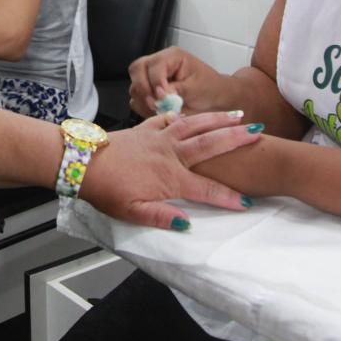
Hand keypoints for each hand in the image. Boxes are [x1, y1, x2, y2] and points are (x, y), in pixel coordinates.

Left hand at [79, 111, 261, 230]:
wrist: (82, 161)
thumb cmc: (106, 190)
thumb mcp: (131, 212)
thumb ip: (161, 217)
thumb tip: (187, 226)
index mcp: (170, 177)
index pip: (206, 190)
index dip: (227, 198)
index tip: (247, 203)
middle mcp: (170, 154)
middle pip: (209, 145)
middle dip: (236, 140)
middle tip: (258, 134)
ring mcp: (158, 138)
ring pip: (194, 125)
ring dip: (218, 120)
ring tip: (239, 116)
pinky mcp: (145, 129)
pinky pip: (170, 119)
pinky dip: (184, 115)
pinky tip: (193, 114)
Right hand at [127, 47, 221, 118]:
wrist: (215, 98)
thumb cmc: (210, 89)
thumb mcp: (197, 89)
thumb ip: (177, 90)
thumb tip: (160, 96)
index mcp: (172, 56)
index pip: (153, 65)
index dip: (155, 82)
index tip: (162, 97)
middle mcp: (158, 63)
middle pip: (137, 69)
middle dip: (143, 89)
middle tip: (155, 104)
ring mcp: (152, 76)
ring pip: (135, 84)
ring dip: (143, 99)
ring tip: (158, 110)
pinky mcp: (150, 90)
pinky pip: (137, 97)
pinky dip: (143, 106)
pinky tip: (156, 112)